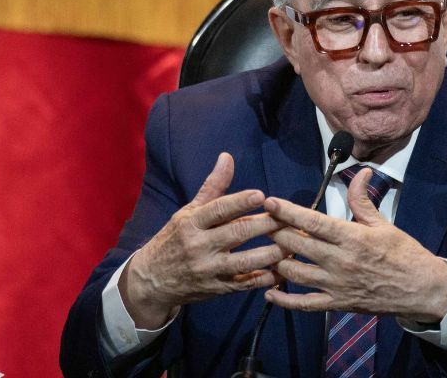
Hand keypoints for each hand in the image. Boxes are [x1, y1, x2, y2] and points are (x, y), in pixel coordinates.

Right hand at [117, 152, 281, 328]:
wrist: (154, 279)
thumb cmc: (174, 239)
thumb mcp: (187, 212)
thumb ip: (212, 188)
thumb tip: (227, 157)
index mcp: (190, 223)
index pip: (218, 209)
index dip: (240, 202)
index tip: (262, 195)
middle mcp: (199, 246)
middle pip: (237, 233)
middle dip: (265, 225)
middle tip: (288, 219)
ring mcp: (208, 269)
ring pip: (245, 262)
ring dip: (271, 253)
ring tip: (292, 245)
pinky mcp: (217, 289)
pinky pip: (245, 284)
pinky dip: (265, 278)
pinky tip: (282, 270)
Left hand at [263, 167, 446, 323]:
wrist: (422, 290)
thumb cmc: (403, 253)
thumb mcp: (383, 224)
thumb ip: (362, 200)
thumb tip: (360, 172)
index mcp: (352, 237)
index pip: (313, 222)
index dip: (287, 211)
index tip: (268, 202)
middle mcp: (341, 261)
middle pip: (297, 245)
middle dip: (276, 233)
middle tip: (261, 224)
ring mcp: (337, 284)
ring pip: (295, 273)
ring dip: (276, 261)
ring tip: (265, 250)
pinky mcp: (338, 303)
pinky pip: (305, 304)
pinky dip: (285, 301)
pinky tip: (269, 292)